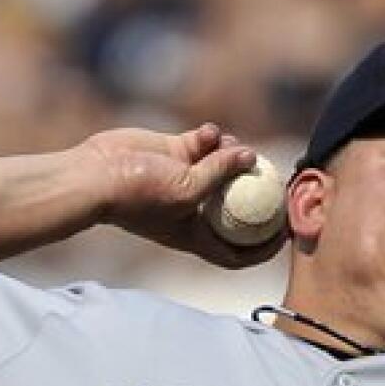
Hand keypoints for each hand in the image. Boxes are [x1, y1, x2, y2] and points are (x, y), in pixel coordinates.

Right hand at [81, 124, 287, 267]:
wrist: (97, 174)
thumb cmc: (139, 195)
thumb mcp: (188, 190)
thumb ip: (221, 172)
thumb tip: (250, 154)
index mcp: (197, 235)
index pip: (238, 253)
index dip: (265, 249)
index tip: (287, 233)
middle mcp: (194, 210)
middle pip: (238, 207)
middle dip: (258, 192)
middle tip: (276, 175)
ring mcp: (185, 179)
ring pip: (224, 167)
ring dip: (234, 154)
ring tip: (233, 145)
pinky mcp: (174, 153)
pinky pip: (204, 143)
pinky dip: (211, 136)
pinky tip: (209, 132)